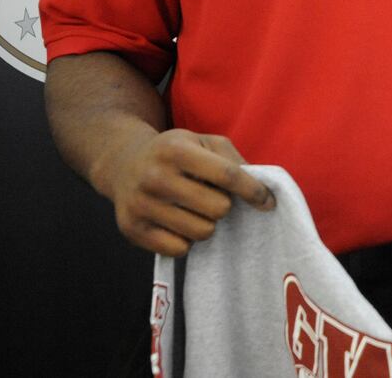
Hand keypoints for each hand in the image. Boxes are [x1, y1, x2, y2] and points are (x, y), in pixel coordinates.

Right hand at [97, 127, 274, 255]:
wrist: (123, 164)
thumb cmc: (176, 153)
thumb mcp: (204, 142)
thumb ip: (233, 160)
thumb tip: (261, 190)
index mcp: (177, 150)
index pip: (227, 175)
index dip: (253, 191)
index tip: (269, 202)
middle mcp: (155, 177)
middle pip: (218, 208)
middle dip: (224, 205)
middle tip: (213, 197)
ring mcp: (140, 205)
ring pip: (202, 231)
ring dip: (206, 223)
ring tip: (194, 210)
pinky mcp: (132, 230)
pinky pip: (179, 249)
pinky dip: (186, 240)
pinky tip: (178, 223)